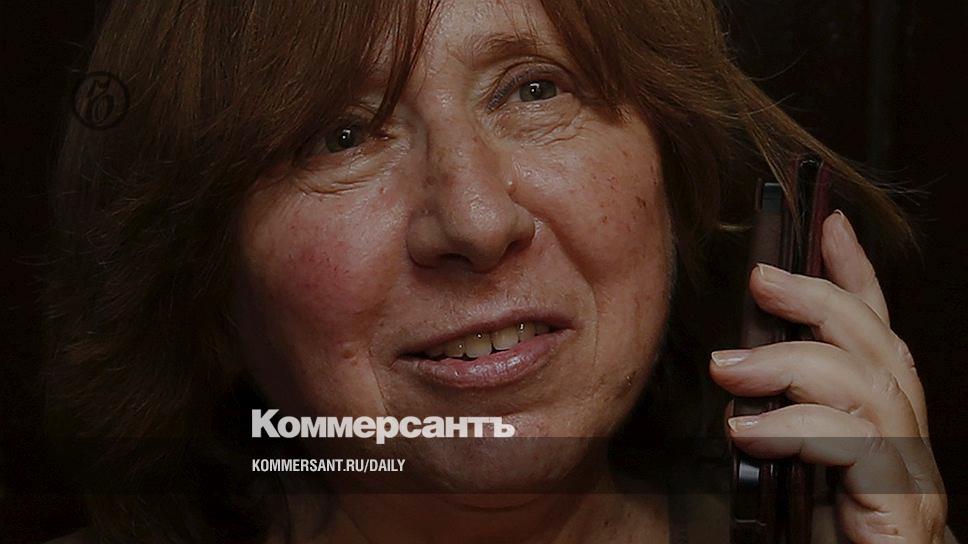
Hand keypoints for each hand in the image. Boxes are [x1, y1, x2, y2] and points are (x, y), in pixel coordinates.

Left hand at [710, 210, 947, 542]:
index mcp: (879, 422)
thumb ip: (776, 416)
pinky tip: (749, 434)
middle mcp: (905, 441)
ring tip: (728, 368)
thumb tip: (731, 367)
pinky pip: (857, 446)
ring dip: (791, 362)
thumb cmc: (823, 536)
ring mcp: (911, 476)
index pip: (877, 333)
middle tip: (761, 278)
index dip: (859, 274)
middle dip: (820, 298)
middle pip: (878, 345)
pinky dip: (796, 428)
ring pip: (867, 385)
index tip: (830, 224)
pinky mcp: (902, 511)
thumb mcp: (790, 463)